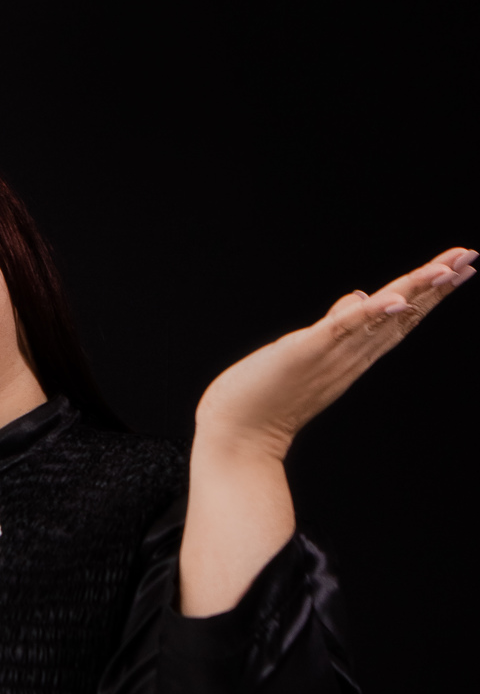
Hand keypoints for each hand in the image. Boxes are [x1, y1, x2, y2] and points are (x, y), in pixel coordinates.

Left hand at [194, 245, 475, 456]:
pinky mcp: (307, 352)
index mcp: (353, 353)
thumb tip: (359, 294)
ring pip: (383, 318)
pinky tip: (395, 299)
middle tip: (470, 257)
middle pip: (403, 315)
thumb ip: (338, 324)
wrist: (237, 436)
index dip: (431, 293)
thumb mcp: (309, 349)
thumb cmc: (266, 394)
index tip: (460, 266)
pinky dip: (370, 313)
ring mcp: (332, 355)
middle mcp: (351, 356)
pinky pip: (343, 329)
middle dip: (437, 286)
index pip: (400, 317)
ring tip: (450, 268)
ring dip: (417, 292)